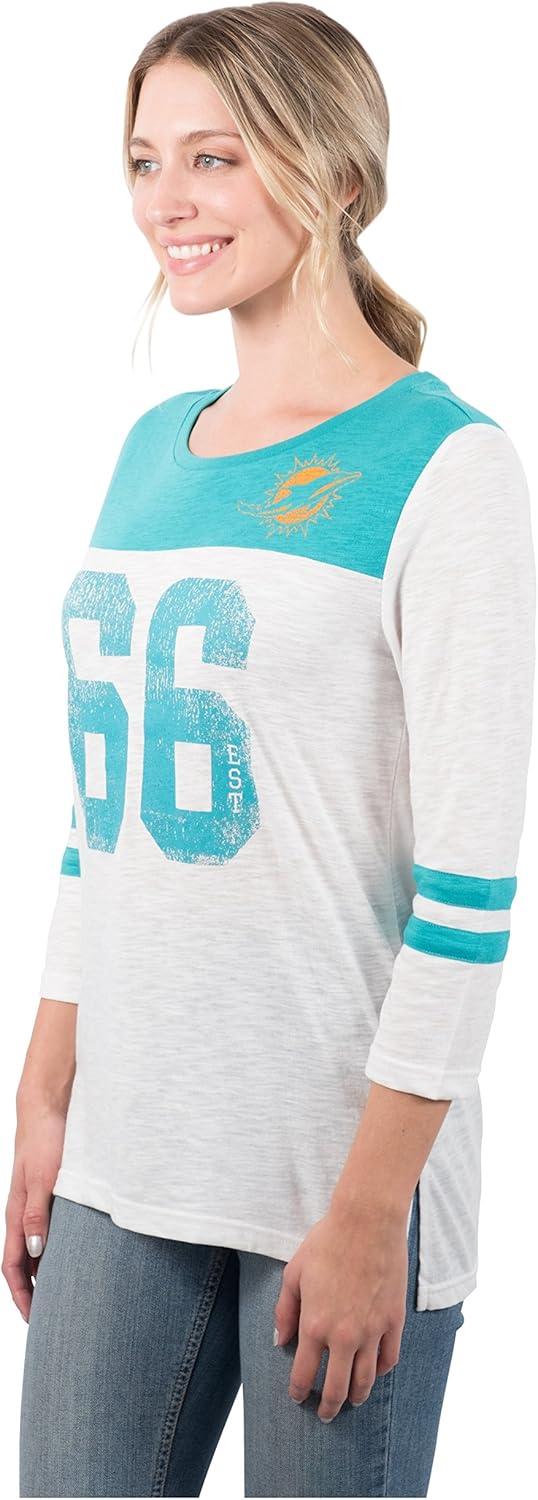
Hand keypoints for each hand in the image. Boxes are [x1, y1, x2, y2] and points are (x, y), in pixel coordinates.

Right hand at [2, 1095, 66, 1322]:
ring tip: (65, 1295)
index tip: (34, 1320)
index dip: (21, 1295)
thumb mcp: (42, 1179)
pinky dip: (56, 1250)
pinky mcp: (48, 1195)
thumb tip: (35, 1252)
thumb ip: (37, 1214)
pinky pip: (48, 1231)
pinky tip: (74, 1255)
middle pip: (23, 1263)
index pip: (13, 1266)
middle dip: (33, 1292)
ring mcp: (34, 1205)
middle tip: (52, 1318)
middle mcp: (23, 1214)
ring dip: (45, 1273)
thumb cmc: (45, 1141)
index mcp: (16, 1215)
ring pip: (36, 1249)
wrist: (47, 1109)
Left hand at [273, 1197, 408, 1421]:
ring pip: (365, 1380)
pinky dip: (380, 1372)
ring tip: (352, 1402)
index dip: (299, 1391)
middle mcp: (344, 1335)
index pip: (305, 1374)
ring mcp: (372, 1330)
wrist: (367, 1222)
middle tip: (325, 1414)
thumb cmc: (326, 1242)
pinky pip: (389, 1359)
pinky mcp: (394, 1321)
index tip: (298, 1396)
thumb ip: (285, 1311)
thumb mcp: (294, 1273)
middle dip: (328, 1406)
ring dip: (356, 1396)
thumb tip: (281, 1341)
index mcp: (315, 1324)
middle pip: (336, 1388)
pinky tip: (374, 1373)